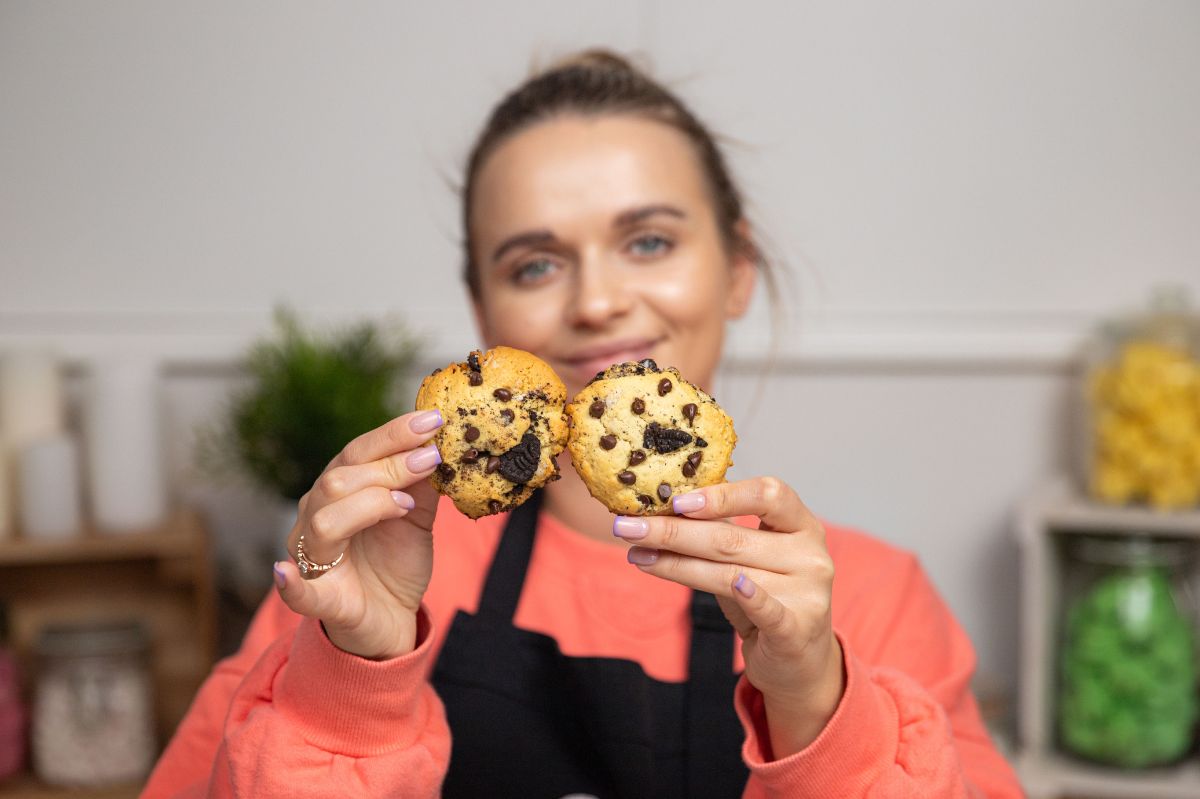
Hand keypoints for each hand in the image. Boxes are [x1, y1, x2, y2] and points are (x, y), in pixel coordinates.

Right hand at [273, 409, 445, 659]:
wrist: (392, 618)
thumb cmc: (395, 560)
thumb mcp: (417, 516)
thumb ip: (422, 484)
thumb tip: (437, 443)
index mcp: (338, 491)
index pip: (358, 452)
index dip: (394, 434)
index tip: (432, 420)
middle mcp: (316, 517)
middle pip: (339, 480)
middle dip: (389, 464)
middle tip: (431, 458)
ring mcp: (313, 558)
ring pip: (325, 522)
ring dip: (369, 505)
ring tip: (406, 505)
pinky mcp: (322, 600)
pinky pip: (298, 592)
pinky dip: (289, 583)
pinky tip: (283, 572)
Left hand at [612, 477, 844, 756]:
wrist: (799, 660)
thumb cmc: (768, 594)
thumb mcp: (750, 556)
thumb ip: (720, 530)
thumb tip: (658, 509)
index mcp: (802, 525)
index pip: (768, 494)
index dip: (722, 495)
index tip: (676, 500)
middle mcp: (810, 554)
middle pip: (733, 538)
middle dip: (673, 531)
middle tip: (628, 527)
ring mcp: (808, 592)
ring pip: (729, 573)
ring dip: (675, 564)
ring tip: (637, 556)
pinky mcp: (797, 629)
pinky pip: (764, 609)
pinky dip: (743, 596)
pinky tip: (715, 585)